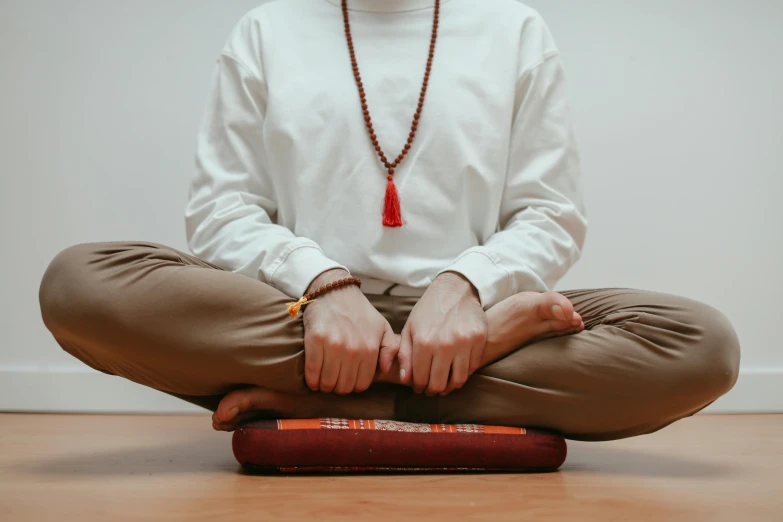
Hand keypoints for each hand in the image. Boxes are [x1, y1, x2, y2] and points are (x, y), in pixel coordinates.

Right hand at [303, 269, 397, 394]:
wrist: (335, 291)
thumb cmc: (359, 312)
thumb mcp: (382, 327)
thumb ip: (390, 349)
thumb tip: (385, 370)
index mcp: (370, 348)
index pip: (361, 384)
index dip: (354, 386)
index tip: (347, 380)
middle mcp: (353, 349)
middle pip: (344, 387)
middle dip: (339, 387)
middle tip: (334, 379)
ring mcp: (333, 345)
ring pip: (327, 383)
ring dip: (324, 385)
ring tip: (323, 379)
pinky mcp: (316, 340)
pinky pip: (312, 372)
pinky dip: (311, 380)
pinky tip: (313, 378)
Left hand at [394, 272, 487, 395]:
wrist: (455, 289)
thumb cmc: (429, 309)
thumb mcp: (410, 328)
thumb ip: (405, 355)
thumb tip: (405, 380)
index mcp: (423, 342)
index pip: (420, 379)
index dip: (419, 387)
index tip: (419, 388)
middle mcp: (444, 345)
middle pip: (439, 384)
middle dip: (433, 390)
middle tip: (431, 389)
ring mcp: (464, 343)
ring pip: (458, 380)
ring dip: (450, 386)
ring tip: (444, 384)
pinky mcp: (479, 340)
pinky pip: (472, 368)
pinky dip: (464, 373)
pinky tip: (456, 370)